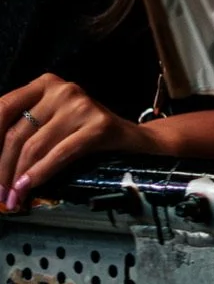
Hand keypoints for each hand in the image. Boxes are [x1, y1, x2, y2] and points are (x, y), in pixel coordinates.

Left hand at [0, 74, 150, 211]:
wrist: (130, 138)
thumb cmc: (83, 132)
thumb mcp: (50, 120)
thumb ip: (22, 130)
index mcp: (44, 84)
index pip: (3, 108)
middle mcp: (62, 89)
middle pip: (17, 133)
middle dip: (2, 168)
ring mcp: (82, 105)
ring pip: (34, 147)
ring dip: (17, 178)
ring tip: (12, 199)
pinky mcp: (99, 125)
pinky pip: (59, 154)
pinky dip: (40, 174)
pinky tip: (29, 188)